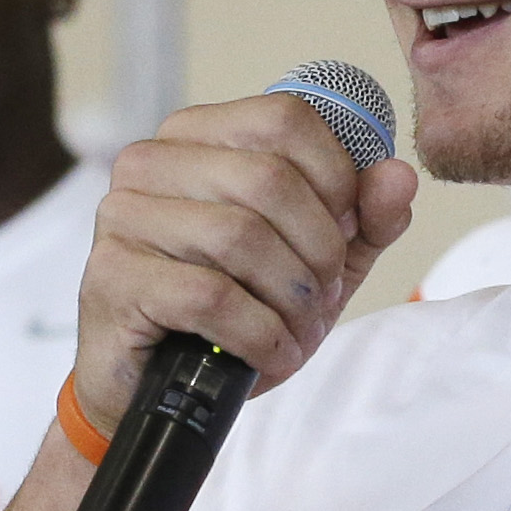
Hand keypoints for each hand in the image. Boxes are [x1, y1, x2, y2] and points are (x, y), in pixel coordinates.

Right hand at [74, 96, 416, 431]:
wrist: (159, 391)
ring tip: (298, 331)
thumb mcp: (314, 262)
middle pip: (269, 179)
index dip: (337, 178)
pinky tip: (270, 353)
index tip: (346, 233)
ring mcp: (122, 217)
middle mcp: (149, 163)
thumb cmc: (230, 316)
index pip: (287, 119)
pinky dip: (260, 334)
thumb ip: (363, 218)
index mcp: (196, 136)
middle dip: (319, 249)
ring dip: (292, 298)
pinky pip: (210, 297)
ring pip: (240, 237)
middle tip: (322, 296)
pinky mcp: (111, 277)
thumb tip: (398, 176)